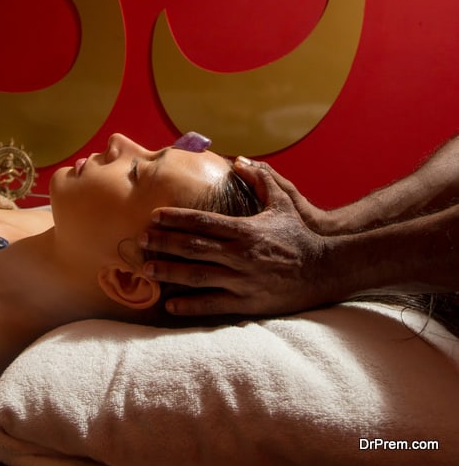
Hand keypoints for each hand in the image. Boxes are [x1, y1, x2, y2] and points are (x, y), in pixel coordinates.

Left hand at [138, 159, 328, 317]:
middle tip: (140, 240)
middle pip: (193, 247)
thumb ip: (260, 178)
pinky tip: (170, 305)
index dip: (175, 218)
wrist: (325, 269)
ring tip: (146, 269)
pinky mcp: (248, 302)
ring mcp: (243, 280)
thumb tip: (238, 160)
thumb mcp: (283, 201)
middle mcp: (240, 254)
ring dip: (169, 272)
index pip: (202, 221)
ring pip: (197, 276)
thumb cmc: (300, 233)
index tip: (154, 216)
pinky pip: (213, 305)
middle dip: (163, 243)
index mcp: (245, 229)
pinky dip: (190, 305)